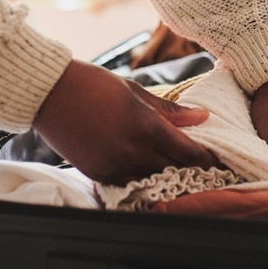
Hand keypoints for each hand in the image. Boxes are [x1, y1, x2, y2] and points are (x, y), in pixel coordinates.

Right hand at [33, 60, 219, 185]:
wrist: (49, 93)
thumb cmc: (93, 84)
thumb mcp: (136, 92)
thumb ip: (171, 110)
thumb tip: (202, 116)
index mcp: (146, 127)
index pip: (188, 152)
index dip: (207, 158)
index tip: (218, 159)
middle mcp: (132, 151)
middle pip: (174, 170)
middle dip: (192, 170)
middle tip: (206, 169)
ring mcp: (114, 166)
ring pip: (153, 180)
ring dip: (167, 176)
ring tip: (180, 173)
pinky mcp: (98, 174)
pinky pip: (129, 183)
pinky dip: (142, 179)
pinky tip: (150, 172)